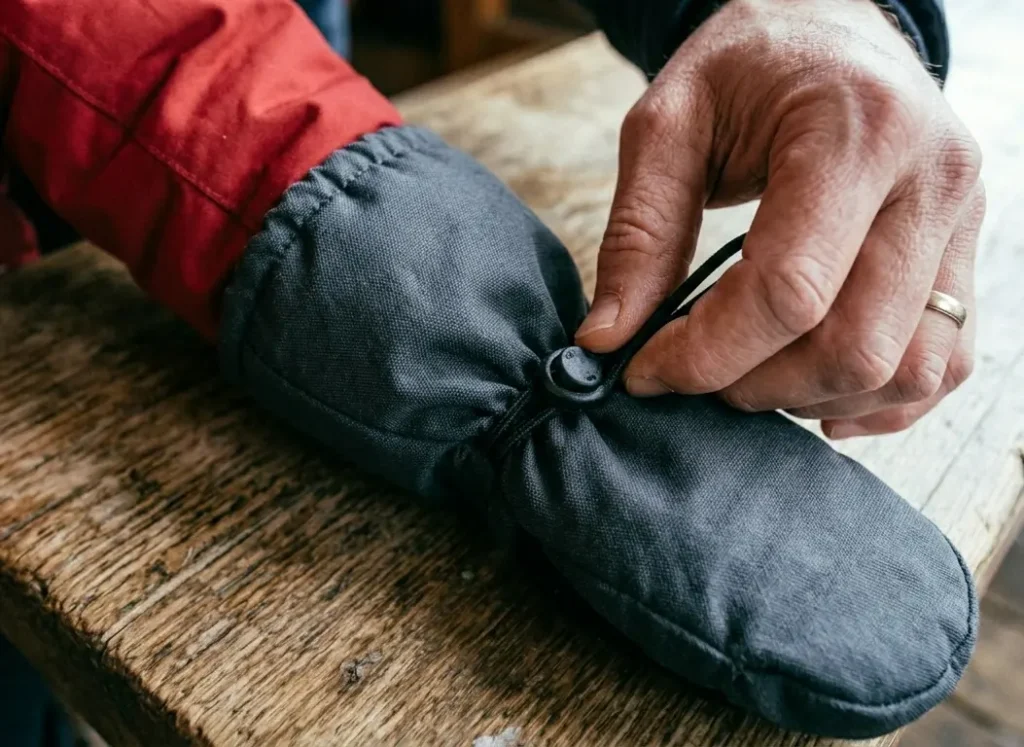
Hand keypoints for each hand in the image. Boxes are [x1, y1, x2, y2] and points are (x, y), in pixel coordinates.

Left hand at [575, 0, 983, 437]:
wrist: (832, 27)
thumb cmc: (751, 63)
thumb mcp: (670, 121)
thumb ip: (638, 232)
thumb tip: (608, 339)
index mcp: (857, 132)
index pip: (789, 289)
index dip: (706, 353)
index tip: (646, 369)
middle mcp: (931, 180)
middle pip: (854, 346)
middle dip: (755, 385)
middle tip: (694, 370)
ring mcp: (961, 221)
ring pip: (906, 369)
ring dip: (812, 397)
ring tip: (747, 373)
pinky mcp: (965, 253)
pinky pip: (944, 362)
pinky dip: (876, 400)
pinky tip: (811, 391)